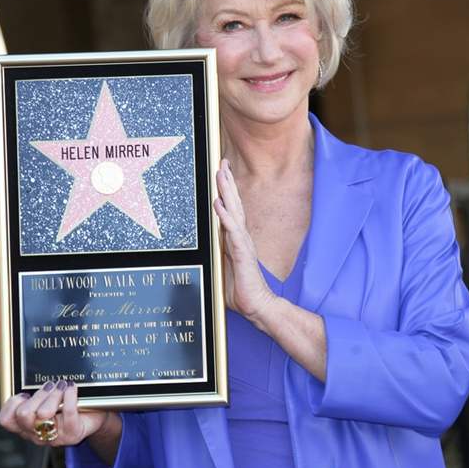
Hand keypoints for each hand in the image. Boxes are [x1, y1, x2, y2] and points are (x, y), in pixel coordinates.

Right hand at [0, 380, 109, 447]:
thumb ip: (16, 378)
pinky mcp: (73, 434)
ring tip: (62, 384)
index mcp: (23, 423)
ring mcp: (54, 436)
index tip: (25, 391)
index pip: (6, 419)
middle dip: (36, 395)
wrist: (94, 413)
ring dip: (53, 394)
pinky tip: (72, 387)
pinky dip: (70, 396)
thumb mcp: (39, 390)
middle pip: (23, 414)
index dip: (12, 402)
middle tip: (49, 385)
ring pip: (44, 414)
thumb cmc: (62, 400)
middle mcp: (35, 432)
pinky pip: (68, 415)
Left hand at [214, 158, 276, 323]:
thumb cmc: (240, 290)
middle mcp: (241, 237)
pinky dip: (225, 215)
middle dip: (228, 182)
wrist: (256, 305)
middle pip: (234, 204)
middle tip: (222, 162)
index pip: (232, 210)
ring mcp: (242, 243)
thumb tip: (212, 250)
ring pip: (234, 211)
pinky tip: (218, 203)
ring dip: (227, 191)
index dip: (227, 191)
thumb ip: (220, 256)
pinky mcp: (242, 252)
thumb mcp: (225, 269)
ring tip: (221, 173)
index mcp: (237, 239)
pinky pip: (232, 230)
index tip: (223, 173)